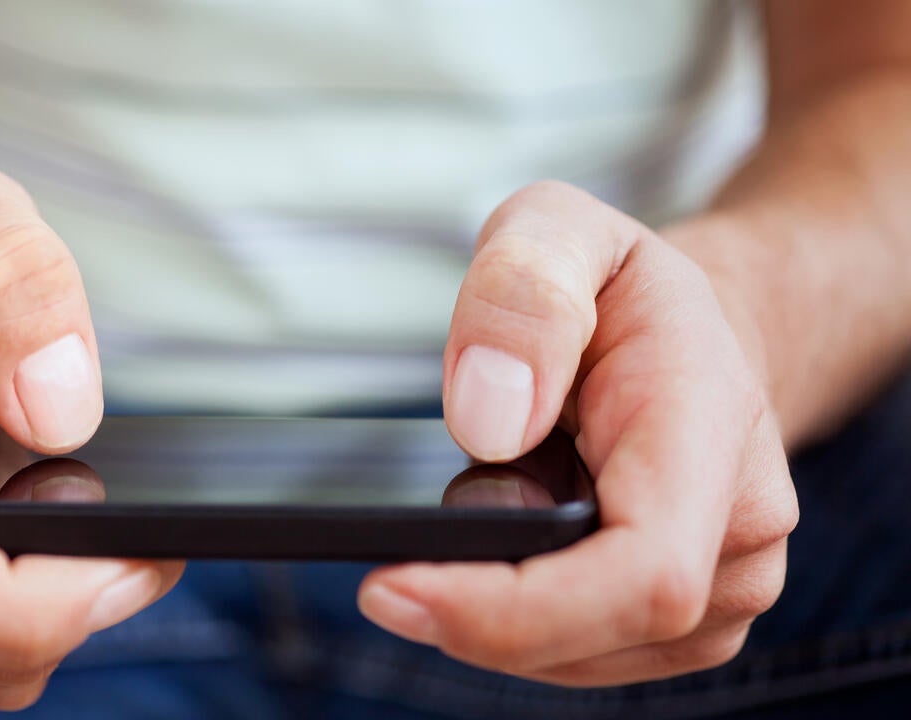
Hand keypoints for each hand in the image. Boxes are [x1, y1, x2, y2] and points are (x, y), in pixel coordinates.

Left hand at [358, 181, 798, 685]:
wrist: (697, 334)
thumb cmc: (620, 285)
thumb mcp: (557, 230)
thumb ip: (521, 296)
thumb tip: (488, 422)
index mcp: (710, 430)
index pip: (641, 574)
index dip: (513, 609)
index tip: (392, 588)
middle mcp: (741, 531)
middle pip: (596, 634)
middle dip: (474, 622)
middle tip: (383, 582)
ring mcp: (722, 588)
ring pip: (582, 658)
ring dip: (491, 624)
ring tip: (441, 553)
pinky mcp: (685, 619)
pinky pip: (585, 653)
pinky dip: (516, 628)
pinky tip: (481, 572)